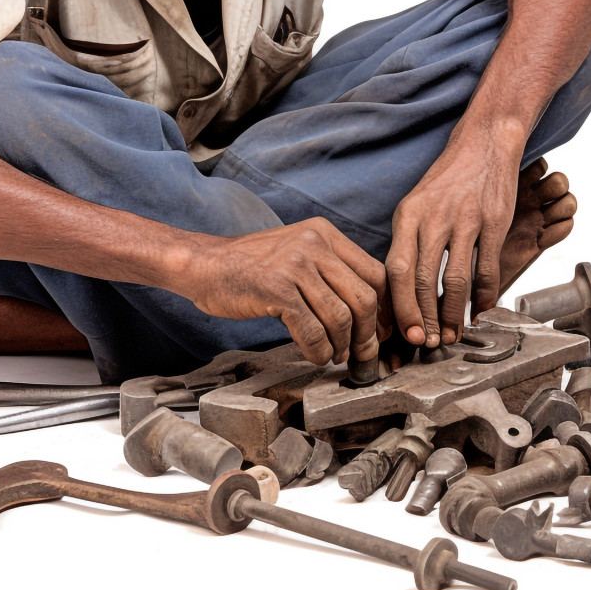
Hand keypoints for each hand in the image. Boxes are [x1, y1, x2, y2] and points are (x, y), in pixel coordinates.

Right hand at [183, 218, 388, 365]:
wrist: (205, 264)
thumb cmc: (252, 266)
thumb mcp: (297, 252)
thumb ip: (329, 271)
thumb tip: (366, 312)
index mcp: (325, 233)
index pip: (375, 272)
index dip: (385, 308)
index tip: (382, 332)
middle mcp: (315, 243)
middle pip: (364, 296)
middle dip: (368, 333)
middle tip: (362, 353)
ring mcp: (295, 264)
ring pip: (341, 316)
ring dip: (342, 345)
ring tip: (335, 356)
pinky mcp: (276, 288)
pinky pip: (312, 328)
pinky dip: (319, 349)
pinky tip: (316, 356)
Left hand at [385, 123, 524, 347]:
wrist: (483, 143)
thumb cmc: (449, 180)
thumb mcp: (417, 204)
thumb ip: (410, 243)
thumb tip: (403, 290)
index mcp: (407, 215)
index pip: (396, 270)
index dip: (401, 307)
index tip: (406, 332)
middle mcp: (432, 218)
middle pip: (421, 280)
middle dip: (425, 319)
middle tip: (430, 343)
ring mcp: (464, 219)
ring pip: (454, 280)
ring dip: (454, 314)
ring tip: (454, 332)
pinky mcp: (493, 221)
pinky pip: (486, 268)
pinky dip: (484, 296)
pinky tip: (482, 310)